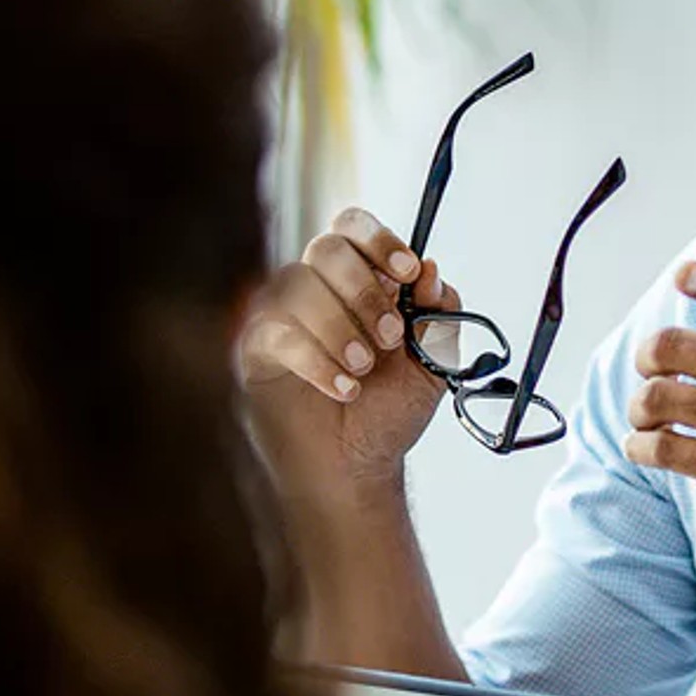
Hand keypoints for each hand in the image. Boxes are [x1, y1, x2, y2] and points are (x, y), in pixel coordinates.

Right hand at [238, 207, 459, 504]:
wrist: (355, 468)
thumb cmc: (386, 414)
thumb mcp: (433, 365)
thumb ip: (439, 318)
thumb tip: (433, 275)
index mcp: (359, 280)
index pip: (355, 227)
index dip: (380, 239)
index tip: (407, 271)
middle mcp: (317, 288)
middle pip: (326, 247)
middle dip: (363, 290)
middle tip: (388, 337)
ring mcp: (282, 315)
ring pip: (297, 283)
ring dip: (338, 325)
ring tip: (362, 369)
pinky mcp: (256, 348)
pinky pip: (278, 331)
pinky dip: (316, 359)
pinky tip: (342, 388)